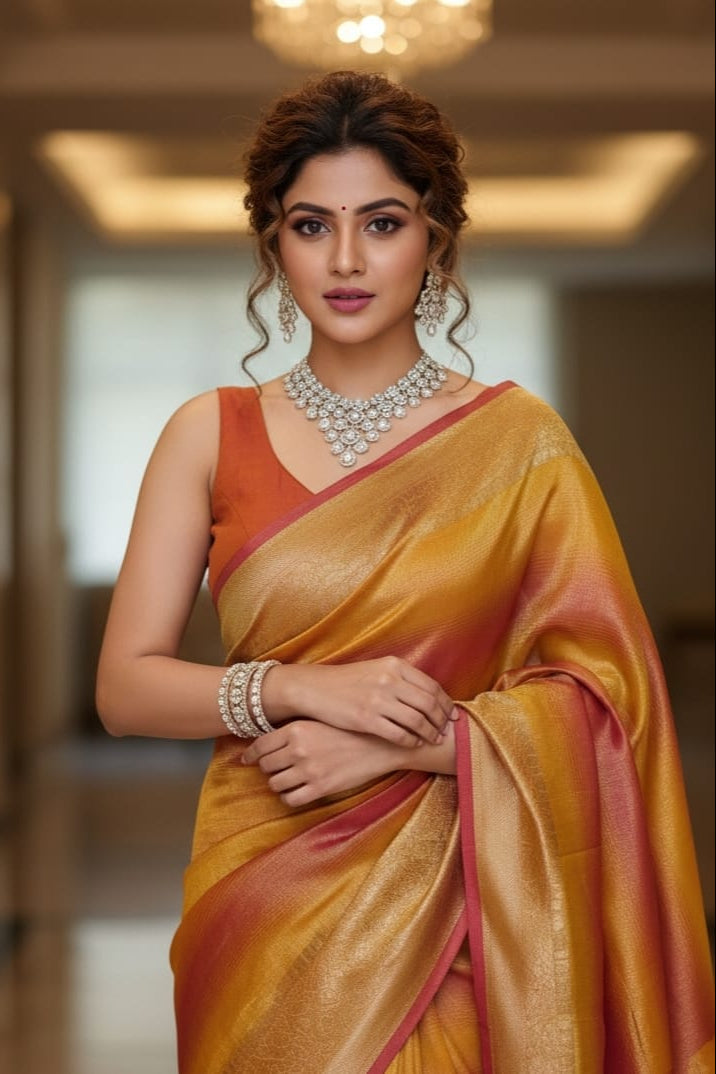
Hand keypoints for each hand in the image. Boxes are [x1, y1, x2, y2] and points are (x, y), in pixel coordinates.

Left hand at [241, 720, 399, 806]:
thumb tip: (272, 738)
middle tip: (276, 767)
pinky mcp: (320, 788)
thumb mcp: (321, 720)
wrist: (381, 743)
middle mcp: (298, 749)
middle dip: (268, 768)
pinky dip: (290, 797)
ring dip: (279, 783)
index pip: (260, 746)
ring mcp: (309, 770)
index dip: (251, 755)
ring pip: (275, 784)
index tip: (246, 759)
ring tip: (288, 779)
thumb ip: (297, 728)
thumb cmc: (351, 729)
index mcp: (296, 729)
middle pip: (266, 766)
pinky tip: (297, 790)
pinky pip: (291, 799)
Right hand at [264, 656, 455, 746]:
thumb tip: (429, 694)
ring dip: (430, 733)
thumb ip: (401, 678)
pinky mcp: (367, 719)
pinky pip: (399, 734)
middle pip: (429, 704)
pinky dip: (411, 741)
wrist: (315, 688)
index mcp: (394, 665)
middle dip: (442, 720)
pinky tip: (413, 744)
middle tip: (446, 730)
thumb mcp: (376, 669)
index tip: (451, 715)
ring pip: (417, 721)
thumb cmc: (348, 681)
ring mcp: (378, 700)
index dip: (445, 703)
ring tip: (433, 739)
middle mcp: (389, 680)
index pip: (432, 686)